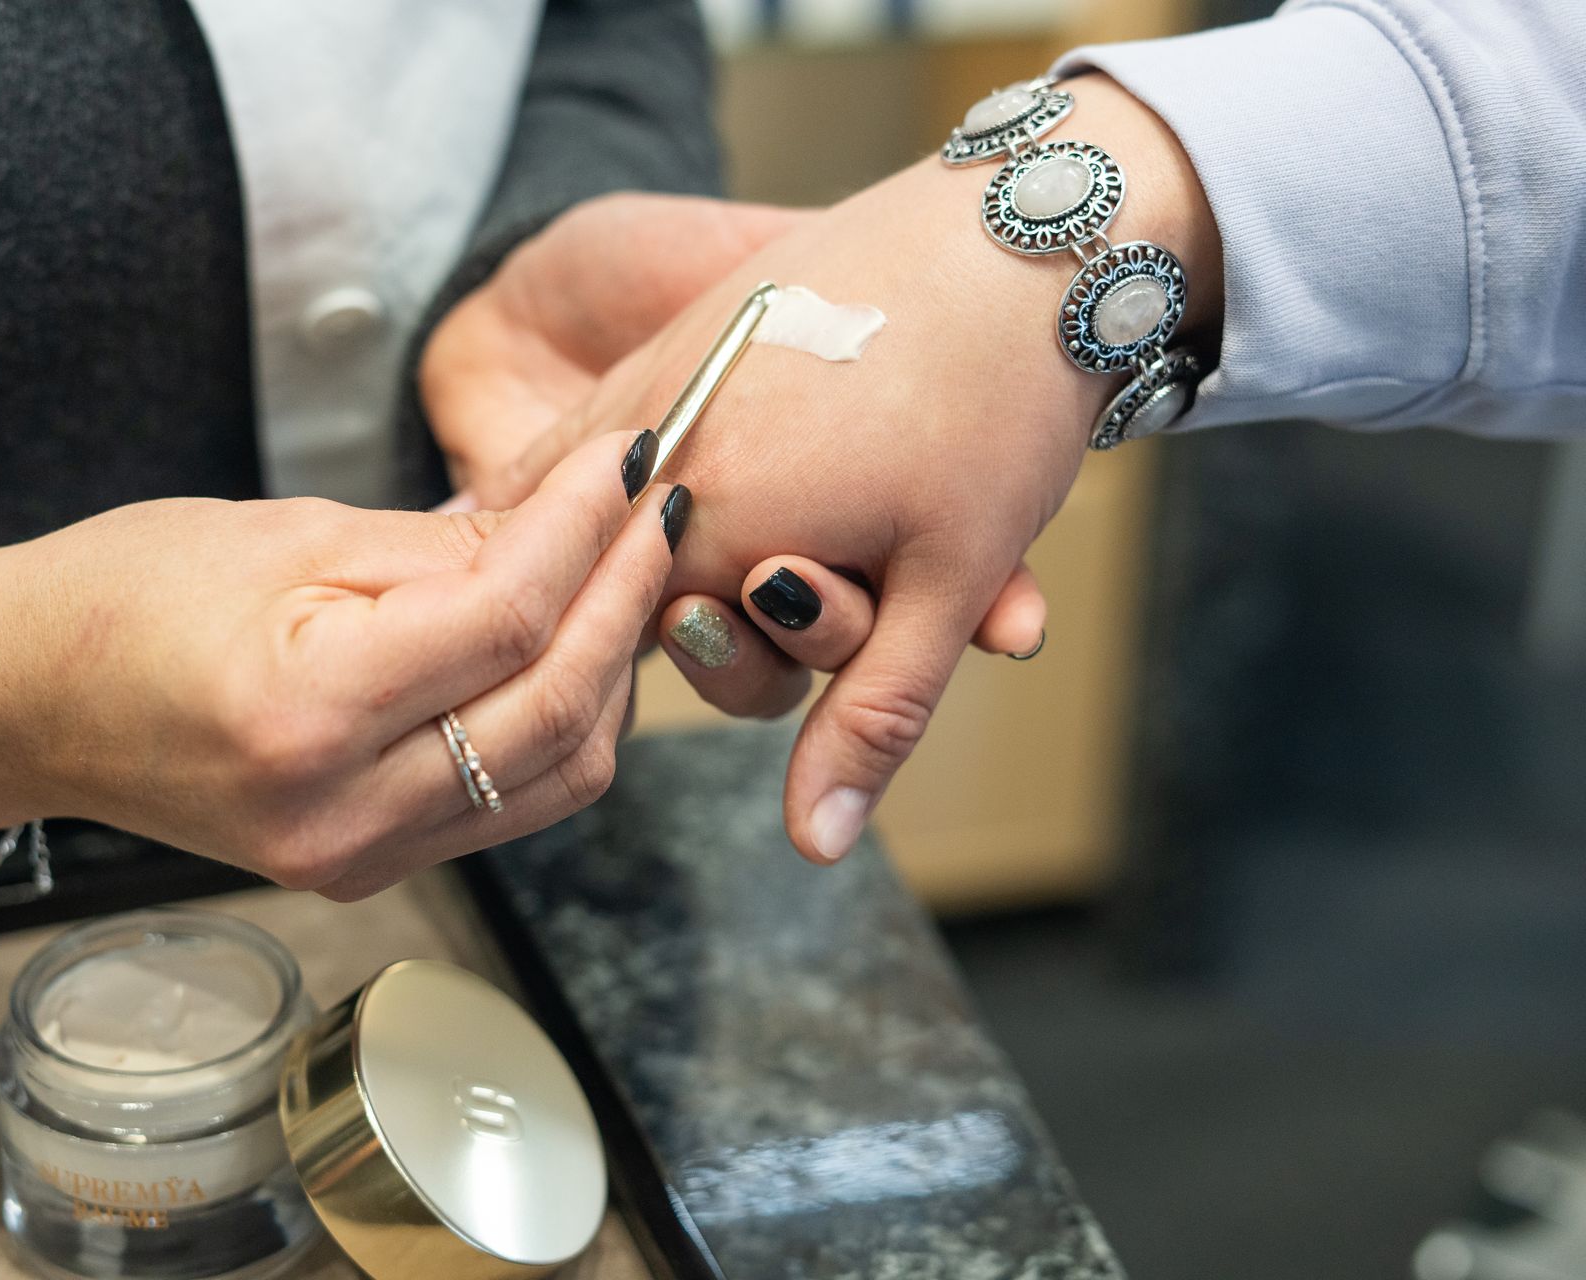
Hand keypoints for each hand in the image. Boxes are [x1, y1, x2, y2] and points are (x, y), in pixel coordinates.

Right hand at [0, 433, 684, 898]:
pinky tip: (571, 650)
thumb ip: (444, 546)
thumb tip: (569, 522)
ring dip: (611, 668)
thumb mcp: (286, 534)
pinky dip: (563, 725)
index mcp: (306, 712)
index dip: (586, 531)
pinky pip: (514, 804)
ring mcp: (359, 857)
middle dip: (625, 597)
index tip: (625, 462)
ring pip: (560, 772)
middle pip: (556, 707)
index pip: (507, 619)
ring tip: (623, 574)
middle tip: (654, 510)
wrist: (23, 703)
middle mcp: (341, 811)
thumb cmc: (122, 598)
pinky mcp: (370, 868)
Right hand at [484, 74, 1222, 862]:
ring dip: (699, 539)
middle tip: (853, 560)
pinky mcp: (675, 333)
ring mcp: (659, 379)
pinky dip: (639, 475)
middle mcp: (664, 453)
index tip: (818, 625)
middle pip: (647, 593)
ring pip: (623, 516)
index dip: (740, 665)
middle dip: (747, 609)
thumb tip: (813, 846)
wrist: (1029, 233)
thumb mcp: (948, 582)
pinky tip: (706, 462)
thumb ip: (868, 719)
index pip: (654, 658)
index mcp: (718, 525)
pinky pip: (614, 435)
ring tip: (819, 494)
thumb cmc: (998, 406)